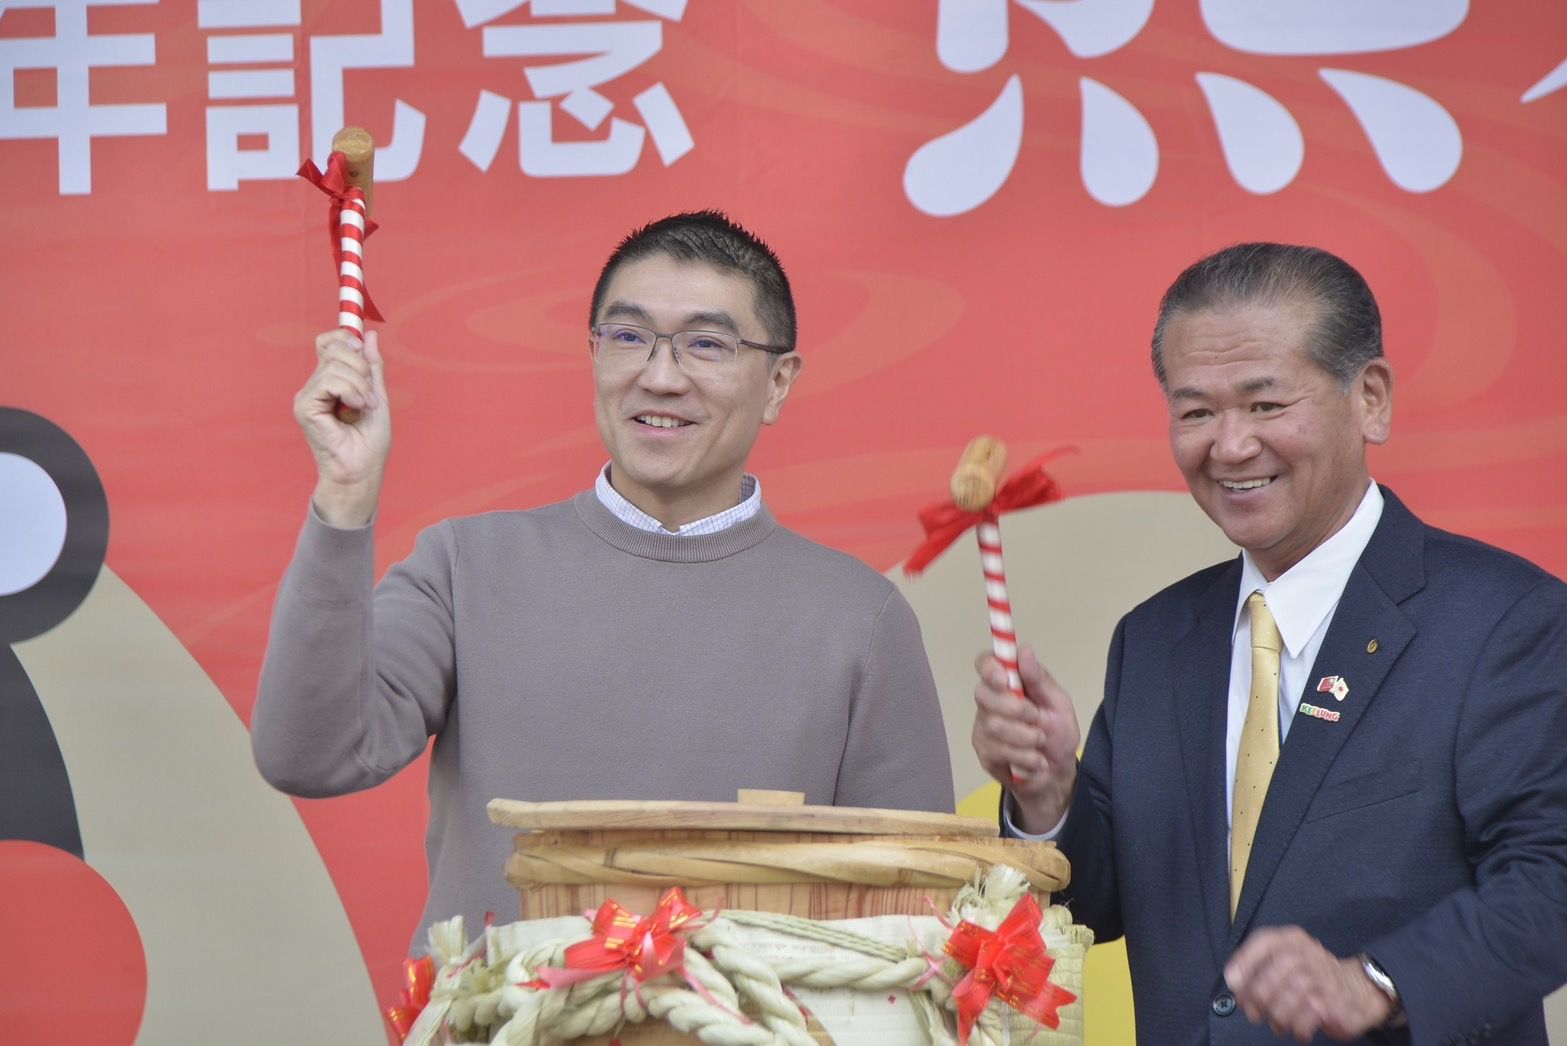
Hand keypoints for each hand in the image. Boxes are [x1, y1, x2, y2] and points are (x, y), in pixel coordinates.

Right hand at [294, 329, 390, 526]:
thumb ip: (372, 366)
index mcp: (331, 380)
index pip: (329, 342)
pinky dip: (350, 391)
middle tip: (370, 393)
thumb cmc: (369, 440)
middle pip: (334, 346)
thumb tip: (370, 334)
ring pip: (334, 365)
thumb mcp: (377, 394)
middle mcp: (316, 385)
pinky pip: (328, 381)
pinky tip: (357, 407)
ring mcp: (308, 395)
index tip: (363, 349)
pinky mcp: (305, 406)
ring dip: (360, 384)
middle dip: (360, 365)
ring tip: (366, 406)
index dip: (346, 337)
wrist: (363, 469)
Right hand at [971, 644, 1079, 833]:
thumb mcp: (1058, 703)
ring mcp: (983, 727)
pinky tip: (1033, 760)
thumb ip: (1040, 680)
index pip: (985, 663)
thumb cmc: (1058, 733)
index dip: (989, 668)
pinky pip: (998, 750)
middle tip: (1037, 719)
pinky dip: (1024, 757)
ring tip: (1040, 742)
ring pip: (994, 725)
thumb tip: (1024, 650)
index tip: (1004, 679)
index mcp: (1008, 682)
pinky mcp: (984, 752)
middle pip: (984, 695)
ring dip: (1026, 737)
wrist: (1057, 773)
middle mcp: (990, 701)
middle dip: (1017, 709)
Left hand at [1225, 926, 1395, 1041]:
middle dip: (1256, 996)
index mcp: (1293, 939)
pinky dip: (1296, 1028)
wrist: (1360, 990)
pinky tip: (1298, 1030)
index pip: (1264, 941)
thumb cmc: (1313, 976)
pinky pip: (1305, 1018)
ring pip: (1287, 998)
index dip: (1244, 961)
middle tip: (1252, 1013)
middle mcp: (1308, 954)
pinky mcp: (1333, 1003)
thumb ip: (1261, 965)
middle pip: (1273, 973)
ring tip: (1277, 1024)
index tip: (1233, 983)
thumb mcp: (1289, 959)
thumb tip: (1234, 984)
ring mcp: (1322, 978)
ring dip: (1276, 1016)